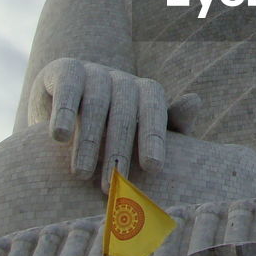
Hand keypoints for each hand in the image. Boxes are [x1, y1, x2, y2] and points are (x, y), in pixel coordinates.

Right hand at [27, 58, 201, 191]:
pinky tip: (60, 136)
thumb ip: (172, 123)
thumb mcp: (143, 127)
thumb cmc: (115, 123)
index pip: (154, 111)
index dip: (154, 137)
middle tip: (112, 185)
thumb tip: (195, 101)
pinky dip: (64, 111)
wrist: (68, 96)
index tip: (153, 167)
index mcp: (147, 92)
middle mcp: (122, 79)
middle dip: (119, 150)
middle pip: (124, 114)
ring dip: (90, 140)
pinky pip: (67, 89)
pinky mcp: (65, 70)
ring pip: (96, 104)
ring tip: (82, 174)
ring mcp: (93, 72)